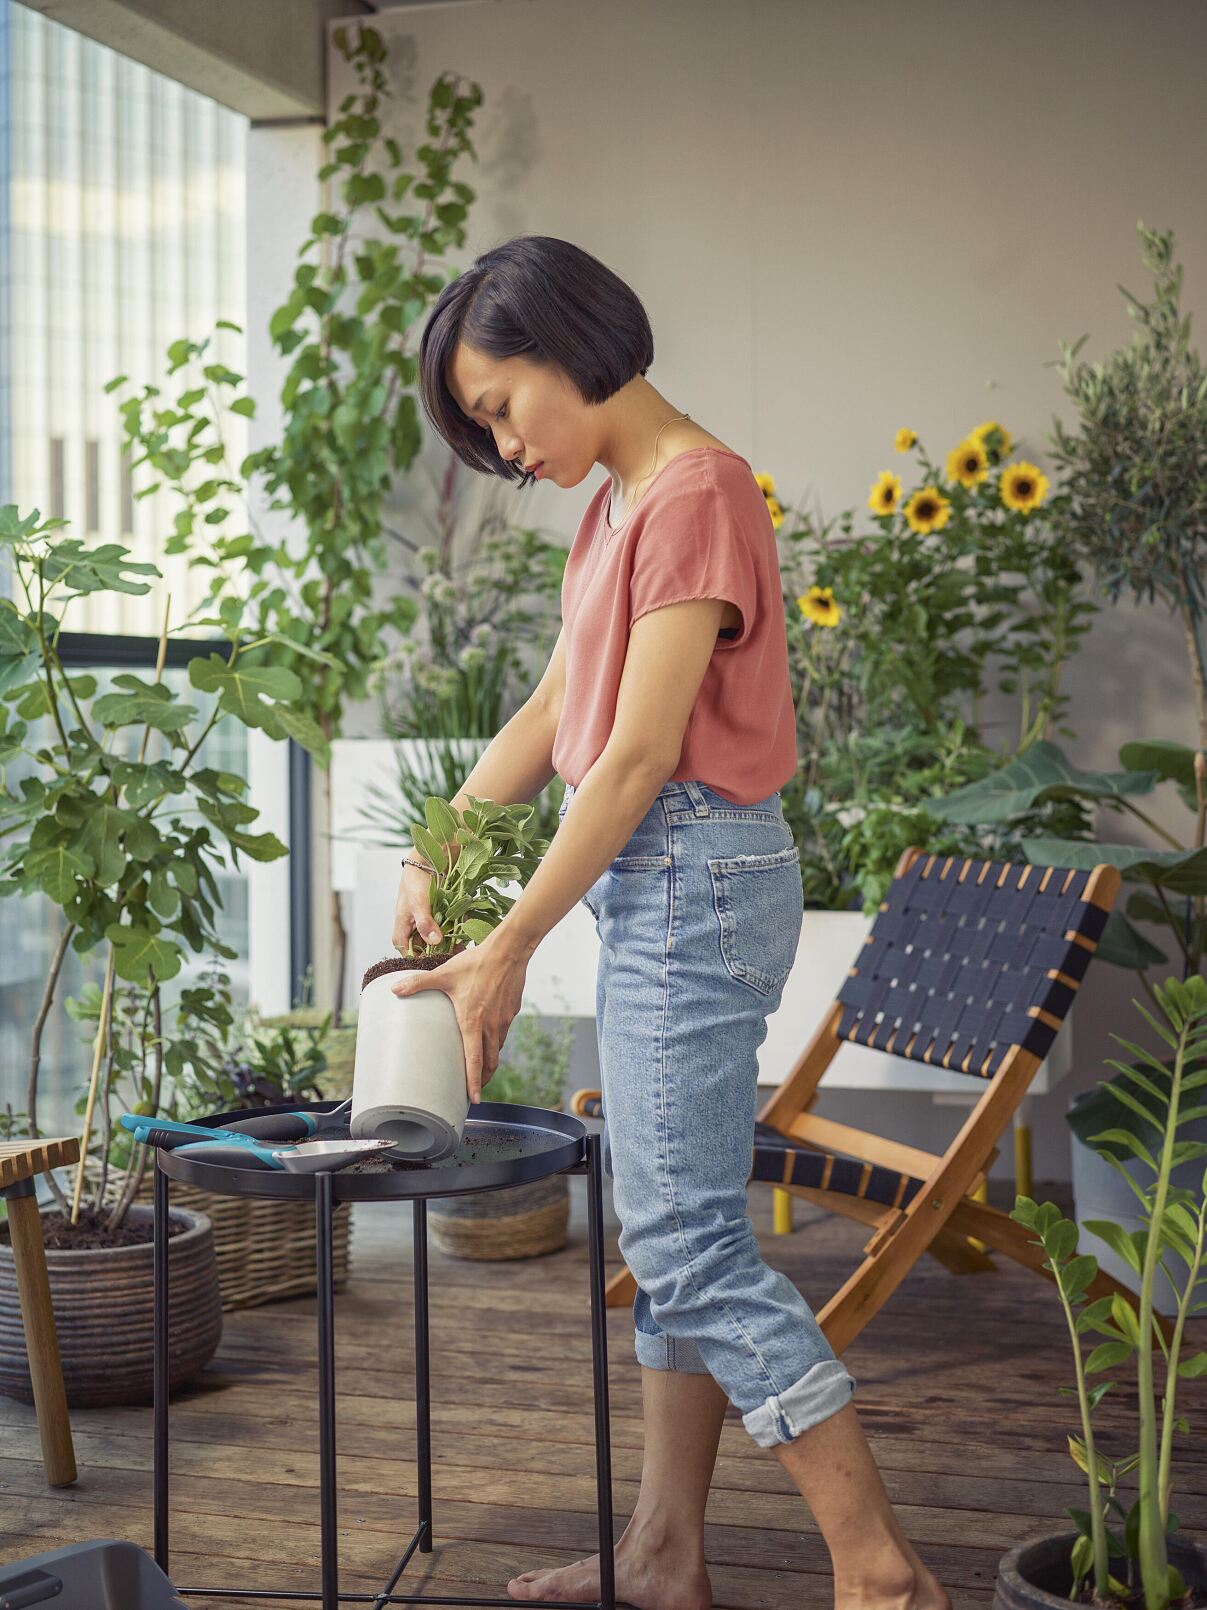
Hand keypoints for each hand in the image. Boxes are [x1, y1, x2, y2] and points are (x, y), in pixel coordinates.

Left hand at [389, 934, 529, 1103]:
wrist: (509, 950)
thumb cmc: (476, 963)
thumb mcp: (443, 974)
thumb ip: (418, 983)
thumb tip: (394, 990)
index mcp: (473, 1022)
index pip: (475, 1061)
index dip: (474, 1083)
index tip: (473, 1099)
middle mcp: (491, 1025)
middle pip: (490, 1062)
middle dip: (483, 1079)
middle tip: (475, 1089)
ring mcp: (504, 1019)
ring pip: (498, 1048)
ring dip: (490, 1061)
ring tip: (482, 1067)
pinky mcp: (512, 1011)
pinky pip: (503, 1032)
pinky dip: (496, 1041)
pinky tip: (490, 1035)